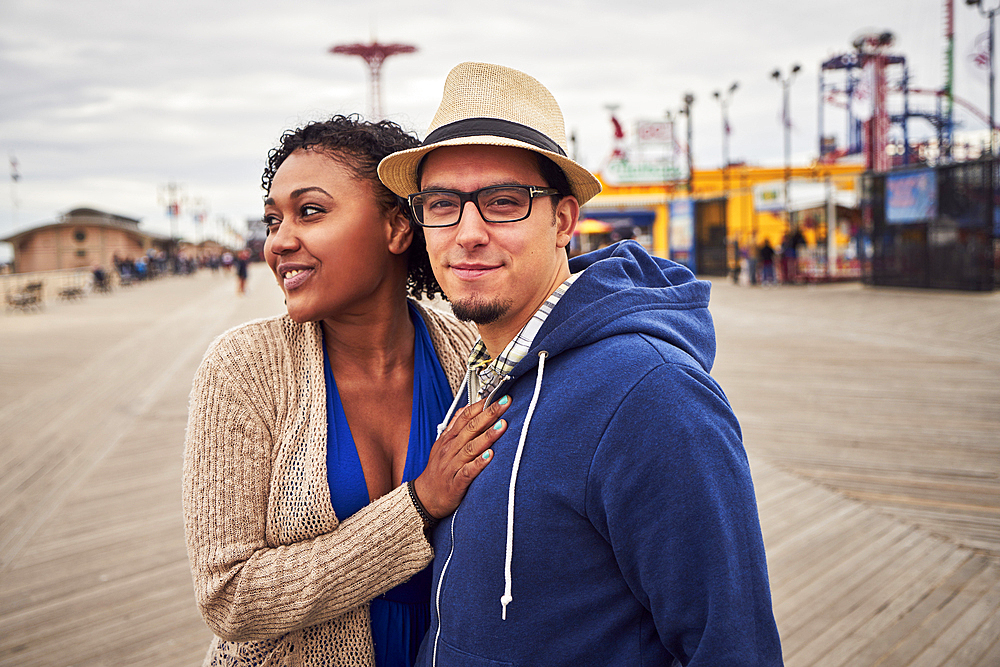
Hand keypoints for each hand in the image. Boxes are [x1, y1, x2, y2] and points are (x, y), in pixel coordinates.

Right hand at [412, 396, 510, 519]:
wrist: (425, 498)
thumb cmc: (437, 471)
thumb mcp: (442, 445)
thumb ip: (454, 426)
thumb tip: (466, 408)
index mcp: (449, 439)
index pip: (465, 417)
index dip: (481, 405)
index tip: (497, 396)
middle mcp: (450, 450)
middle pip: (470, 428)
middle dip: (489, 414)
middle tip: (505, 403)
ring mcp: (452, 466)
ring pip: (470, 447)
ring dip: (487, 435)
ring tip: (502, 425)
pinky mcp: (456, 483)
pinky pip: (468, 471)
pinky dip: (478, 463)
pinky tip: (490, 456)